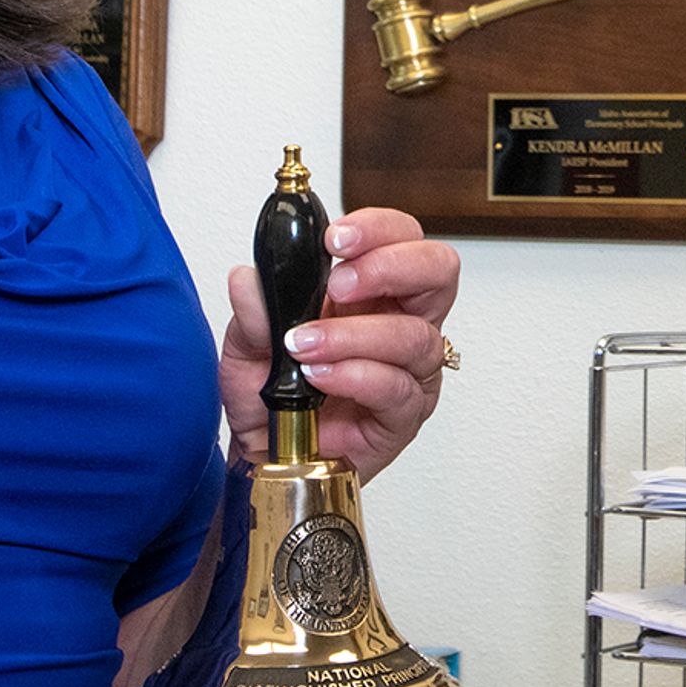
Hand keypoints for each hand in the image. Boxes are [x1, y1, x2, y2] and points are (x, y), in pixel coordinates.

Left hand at [220, 205, 455, 481]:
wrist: (265, 457)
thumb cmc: (270, 397)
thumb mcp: (245, 346)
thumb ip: (253, 313)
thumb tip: (247, 278)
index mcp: (371, 291)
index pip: (401, 238)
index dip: (377, 229)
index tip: (333, 240)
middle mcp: (400, 322)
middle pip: (439, 271)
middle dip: (391, 266)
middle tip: (338, 285)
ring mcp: (409, 371)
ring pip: (415, 335)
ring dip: (355, 334)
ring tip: (304, 345)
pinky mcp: (403, 417)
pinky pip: (398, 389)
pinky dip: (356, 376)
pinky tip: (320, 377)